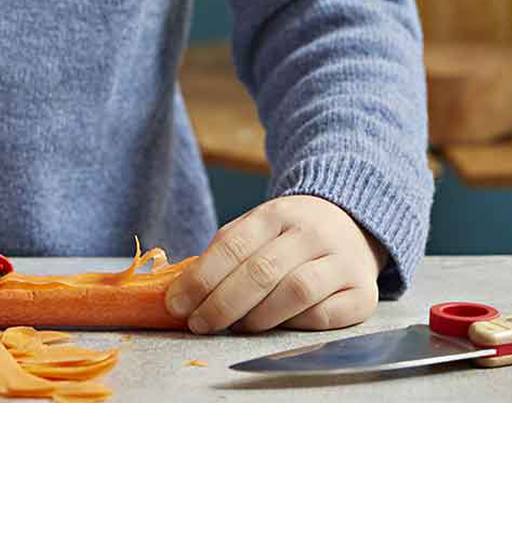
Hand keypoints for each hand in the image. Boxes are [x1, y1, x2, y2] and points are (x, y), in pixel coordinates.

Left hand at [163, 194, 387, 332]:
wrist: (352, 223)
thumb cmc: (291, 236)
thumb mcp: (257, 228)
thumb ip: (225, 253)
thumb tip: (183, 291)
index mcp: (276, 213)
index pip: (233, 245)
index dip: (201, 278)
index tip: (177, 304)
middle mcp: (311, 233)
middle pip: (261, 271)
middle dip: (222, 304)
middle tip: (199, 324)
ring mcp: (341, 261)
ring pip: (295, 292)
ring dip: (258, 317)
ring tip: (235, 328)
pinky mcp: (363, 292)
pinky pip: (325, 316)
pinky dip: (295, 325)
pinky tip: (278, 327)